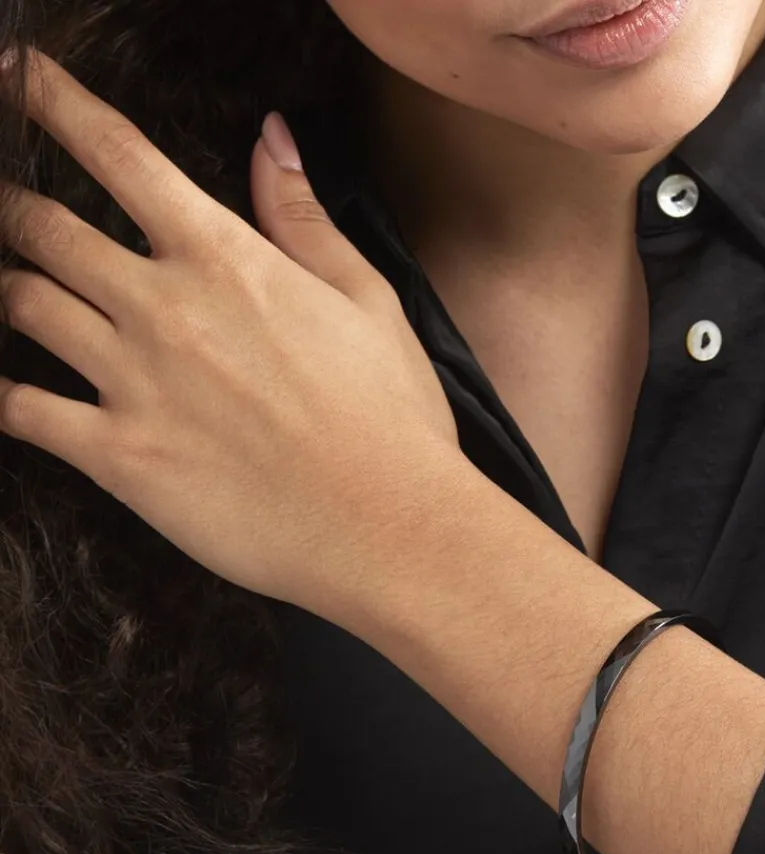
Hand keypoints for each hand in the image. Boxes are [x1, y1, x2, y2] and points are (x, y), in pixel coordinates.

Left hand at [0, 48, 462, 611]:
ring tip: (17, 291)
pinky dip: (6, 396)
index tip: (20, 80)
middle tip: (8, 206)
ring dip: (12, 289)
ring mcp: (132, 382)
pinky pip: (23, 411)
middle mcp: (163, 308)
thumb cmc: (390, 418)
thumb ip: (304, 218)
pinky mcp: (118, 458)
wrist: (386, 526)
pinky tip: (10, 392)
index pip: (118, 155)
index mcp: (226, 260)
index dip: (55, 104)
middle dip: (12, 205)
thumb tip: (272, 139)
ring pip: (22, 305)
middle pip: (41, 228)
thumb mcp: (368, 300)